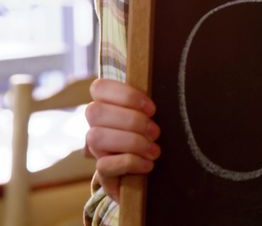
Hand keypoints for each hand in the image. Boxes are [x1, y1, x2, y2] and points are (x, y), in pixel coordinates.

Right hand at [85, 79, 161, 201]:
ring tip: (154, 150)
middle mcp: (96, 125)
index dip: (125, 95)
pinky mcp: (103, 173)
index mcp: (108, 105)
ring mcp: (97, 149)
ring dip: (131, 142)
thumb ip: (150, 103)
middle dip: (131, 121)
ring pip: (96, 137)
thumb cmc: (156, 137)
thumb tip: (166, 85)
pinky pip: (104, 165)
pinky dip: (130, 162)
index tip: (152, 109)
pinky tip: (147, 164)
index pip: (99, 87)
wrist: (157, 175)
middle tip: (155, 132)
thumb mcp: (155, 116)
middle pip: (95, 111)